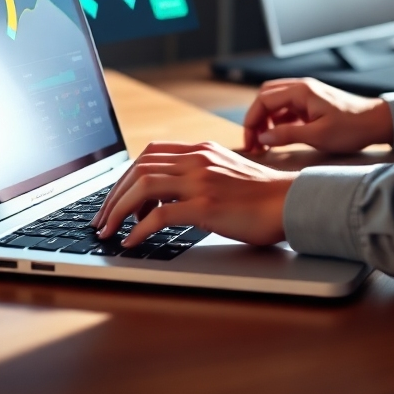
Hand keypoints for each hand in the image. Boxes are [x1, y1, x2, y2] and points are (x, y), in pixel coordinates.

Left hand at [90, 141, 296, 246]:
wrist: (292, 201)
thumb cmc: (264, 195)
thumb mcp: (227, 173)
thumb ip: (202, 175)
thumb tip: (172, 197)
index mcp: (202, 150)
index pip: (150, 153)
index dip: (125, 175)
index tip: (114, 198)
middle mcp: (198, 160)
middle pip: (139, 168)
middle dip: (112, 195)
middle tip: (101, 219)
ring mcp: (201, 181)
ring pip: (142, 187)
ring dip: (117, 211)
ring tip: (108, 232)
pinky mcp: (206, 206)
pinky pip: (159, 216)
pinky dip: (138, 230)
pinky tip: (132, 243)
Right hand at [243, 77, 392, 153]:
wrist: (377, 122)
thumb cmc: (351, 128)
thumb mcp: (318, 136)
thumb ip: (287, 135)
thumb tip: (263, 138)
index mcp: (301, 91)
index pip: (264, 100)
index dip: (252, 120)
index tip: (249, 140)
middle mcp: (302, 88)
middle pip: (266, 97)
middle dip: (256, 118)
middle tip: (253, 142)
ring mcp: (307, 95)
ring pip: (276, 103)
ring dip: (266, 120)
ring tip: (264, 143)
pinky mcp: (312, 104)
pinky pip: (288, 109)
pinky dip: (278, 121)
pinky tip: (278, 137)